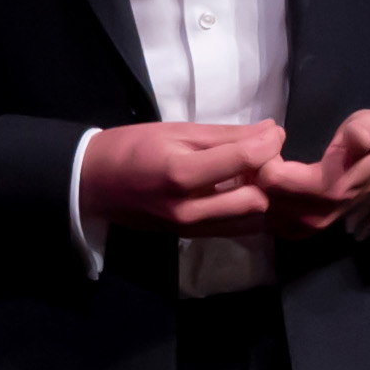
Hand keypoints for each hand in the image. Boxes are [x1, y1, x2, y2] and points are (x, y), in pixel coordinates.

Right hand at [79, 119, 285, 235]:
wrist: (94, 184)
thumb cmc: (133, 147)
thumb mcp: (177, 131)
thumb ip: (225, 135)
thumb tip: (269, 131)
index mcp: (182, 174)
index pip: (245, 160)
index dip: (269, 142)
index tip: (274, 131)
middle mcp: (190, 210)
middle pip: (257, 199)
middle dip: (268, 173)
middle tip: (262, 153)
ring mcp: (191, 230)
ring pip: (250, 219)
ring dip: (259, 193)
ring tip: (250, 170)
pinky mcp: (192, 239)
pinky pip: (234, 227)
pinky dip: (245, 206)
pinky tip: (238, 187)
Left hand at [256, 110, 369, 238]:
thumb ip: (364, 132)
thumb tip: (355, 138)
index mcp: (330, 189)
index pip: (275, 180)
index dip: (260, 157)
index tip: (265, 138)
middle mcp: (316, 216)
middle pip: (262, 197)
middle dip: (251, 173)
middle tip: (255, 148)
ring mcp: (308, 228)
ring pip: (261, 210)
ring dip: (252, 188)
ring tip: (256, 161)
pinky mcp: (301, 230)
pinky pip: (267, 220)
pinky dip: (258, 201)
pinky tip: (261, 180)